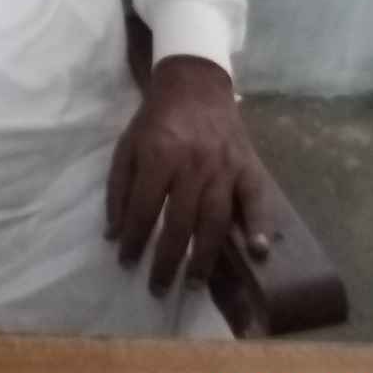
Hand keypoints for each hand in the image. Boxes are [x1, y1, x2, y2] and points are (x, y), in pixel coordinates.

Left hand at [105, 55, 269, 295]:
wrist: (194, 83)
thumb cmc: (156, 119)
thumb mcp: (127, 144)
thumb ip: (118, 188)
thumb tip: (113, 234)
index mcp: (158, 155)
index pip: (144, 208)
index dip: (134, 240)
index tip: (126, 263)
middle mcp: (192, 164)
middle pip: (180, 221)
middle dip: (168, 260)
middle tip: (159, 288)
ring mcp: (224, 166)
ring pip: (215, 218)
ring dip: (205, 255)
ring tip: (194, 283)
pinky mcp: (248, 165)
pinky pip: (256, 199)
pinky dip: (260, 225)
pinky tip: (258, 251)